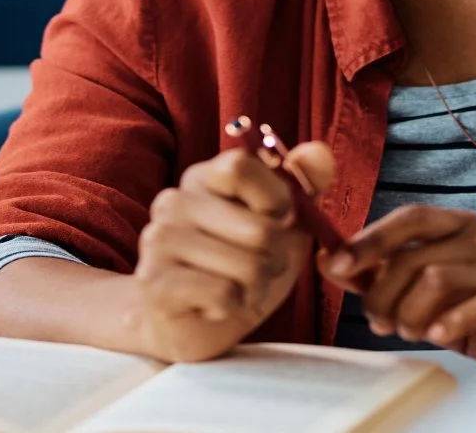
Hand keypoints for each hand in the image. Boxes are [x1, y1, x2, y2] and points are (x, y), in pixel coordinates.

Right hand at [131, 143, 333, 361]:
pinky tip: (213, 306)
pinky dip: (232, 307)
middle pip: (260, 229)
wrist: (192, 323)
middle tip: (256, 270)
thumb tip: (320, 152)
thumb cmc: (240, 268)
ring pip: (248, 268)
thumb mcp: (281, 226)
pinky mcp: (155, 283)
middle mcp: (174, 201)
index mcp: (202, 179)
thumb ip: (303, 186)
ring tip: (234, 289)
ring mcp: (159, 240)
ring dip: (255, 289)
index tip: (277, 221)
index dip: (276, 199)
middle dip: (275, 261)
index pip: (241, 165)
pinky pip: (223, 294)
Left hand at [320, 205, 475, 366]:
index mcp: (456, 225)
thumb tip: (327, 260)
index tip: (337, 265)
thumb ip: (374, 275)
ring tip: (410, 331)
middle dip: (384, 295)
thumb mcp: (415, 292)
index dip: (369, 240)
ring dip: (411, 314)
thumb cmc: (468, 311)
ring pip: (437, 280)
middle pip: (414, 257)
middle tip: (379, 322)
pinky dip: (449, 323)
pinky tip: (440, 335)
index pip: (408, 217)